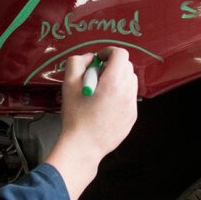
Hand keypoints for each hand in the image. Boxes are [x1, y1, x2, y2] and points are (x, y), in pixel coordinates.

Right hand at [46, 48, 137, 199]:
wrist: (83, 147)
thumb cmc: (75, 118)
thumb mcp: (68, 86)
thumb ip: (76, 63)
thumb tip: (89, 58)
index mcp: (113, 83)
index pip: (120, 54)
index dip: (108, 52)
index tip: (98, 59)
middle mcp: (127, 93)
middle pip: (127, 66)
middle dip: (113, 66)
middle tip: (97, 75)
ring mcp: (132, 106)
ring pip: (130, 81)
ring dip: (118, 79)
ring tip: (101, 91)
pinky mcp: (132, 117)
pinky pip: (129, 97)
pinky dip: (120, 94)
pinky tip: (105, 106)